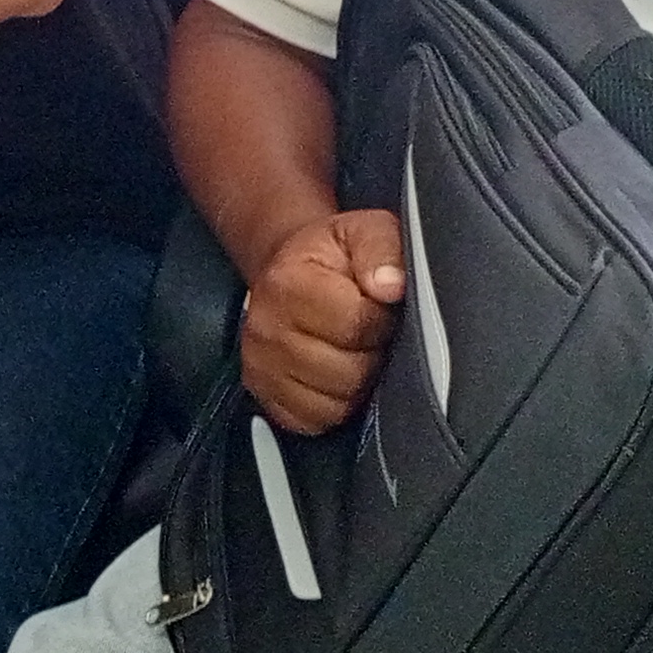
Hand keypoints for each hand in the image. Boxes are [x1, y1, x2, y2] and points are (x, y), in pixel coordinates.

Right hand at [239, 207, 407, 435]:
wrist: (290, 271)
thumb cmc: (332, 257)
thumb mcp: (364, 232)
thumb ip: (383, 249)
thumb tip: (391, 284)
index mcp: (287, 283)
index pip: (355, 324)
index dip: (380, 320)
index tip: (377, 306)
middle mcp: (265, 328)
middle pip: (347, 371)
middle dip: (370, 353)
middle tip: (366, 330)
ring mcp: (260, 367)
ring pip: (335, 402)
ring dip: (355, 381)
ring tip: (350, 349)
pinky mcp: (264, 396)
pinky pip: (316, 420)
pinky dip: (335, 404)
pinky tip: (334, 372)